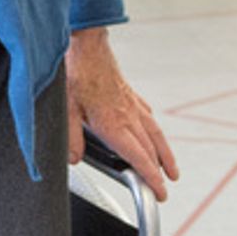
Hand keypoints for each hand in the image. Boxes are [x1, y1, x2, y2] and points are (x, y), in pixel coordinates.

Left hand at [65, 27, 178, 201]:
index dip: (151, 177)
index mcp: (114, 124)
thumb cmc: (76, 73)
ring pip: (154, 133)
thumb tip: (75, 160)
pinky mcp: (128, 92)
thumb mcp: (65, 110)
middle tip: (167, 185)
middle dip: (161, 170)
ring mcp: (131, 103)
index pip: (139, 158)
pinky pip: (147, 115)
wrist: (86, 44)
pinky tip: (152, 130)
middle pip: (151, 149)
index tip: (160, 191)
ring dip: (164, 152)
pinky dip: (153, 128)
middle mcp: (128, 116)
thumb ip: (71, 139)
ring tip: (171, 166)